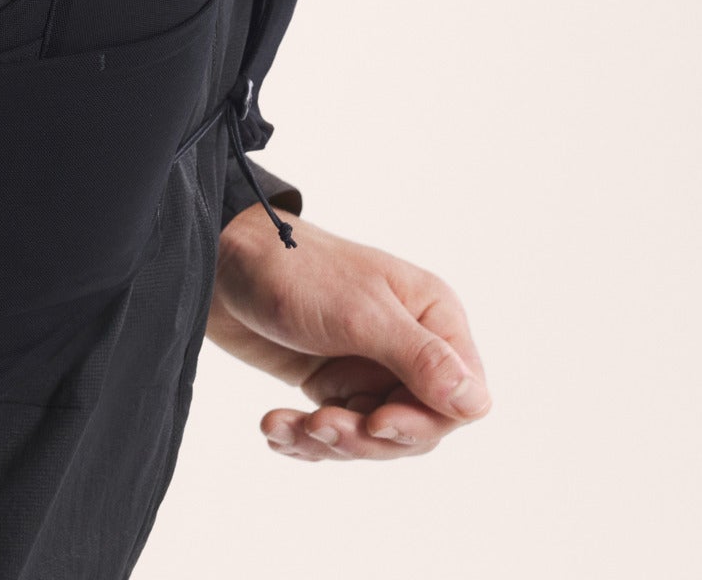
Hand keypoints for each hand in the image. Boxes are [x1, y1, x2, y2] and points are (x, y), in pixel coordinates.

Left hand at [206, 204, 490, 461]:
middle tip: (321, 424)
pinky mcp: (332, 382)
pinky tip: (275, 427)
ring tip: (286, 425)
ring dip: (329, 441)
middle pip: (416, 428)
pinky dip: (304, 438)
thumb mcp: (361, 314)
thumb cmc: (297, 271)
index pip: (461, 398)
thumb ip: (420, 358)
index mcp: (432, 317)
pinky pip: (335, 433)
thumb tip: (478, 405)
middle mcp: (408, 345)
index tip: (377, 423)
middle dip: (366, 438)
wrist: (222, 259)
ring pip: (373, 438)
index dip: (423, 423)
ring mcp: (370, 366)